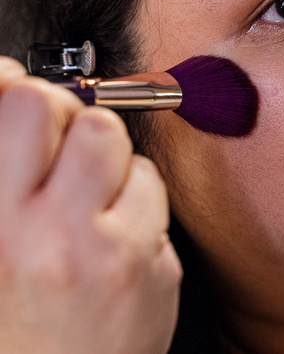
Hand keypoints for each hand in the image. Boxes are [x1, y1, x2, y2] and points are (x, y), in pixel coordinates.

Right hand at [0, 56, 181, 352]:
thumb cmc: (17, 322)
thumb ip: (0, 167)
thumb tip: (7, 77)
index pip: (11, 106)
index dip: (18, 91)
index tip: (21, 98)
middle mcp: (35, 235)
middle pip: (67, 110)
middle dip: (67, 117)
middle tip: (62, 152)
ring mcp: (97, 249)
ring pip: (115, 140)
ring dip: (106, 156)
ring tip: (90, 197)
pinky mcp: (146, 264)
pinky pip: (152, 187)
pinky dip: (137, 197)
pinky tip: (117, 232)